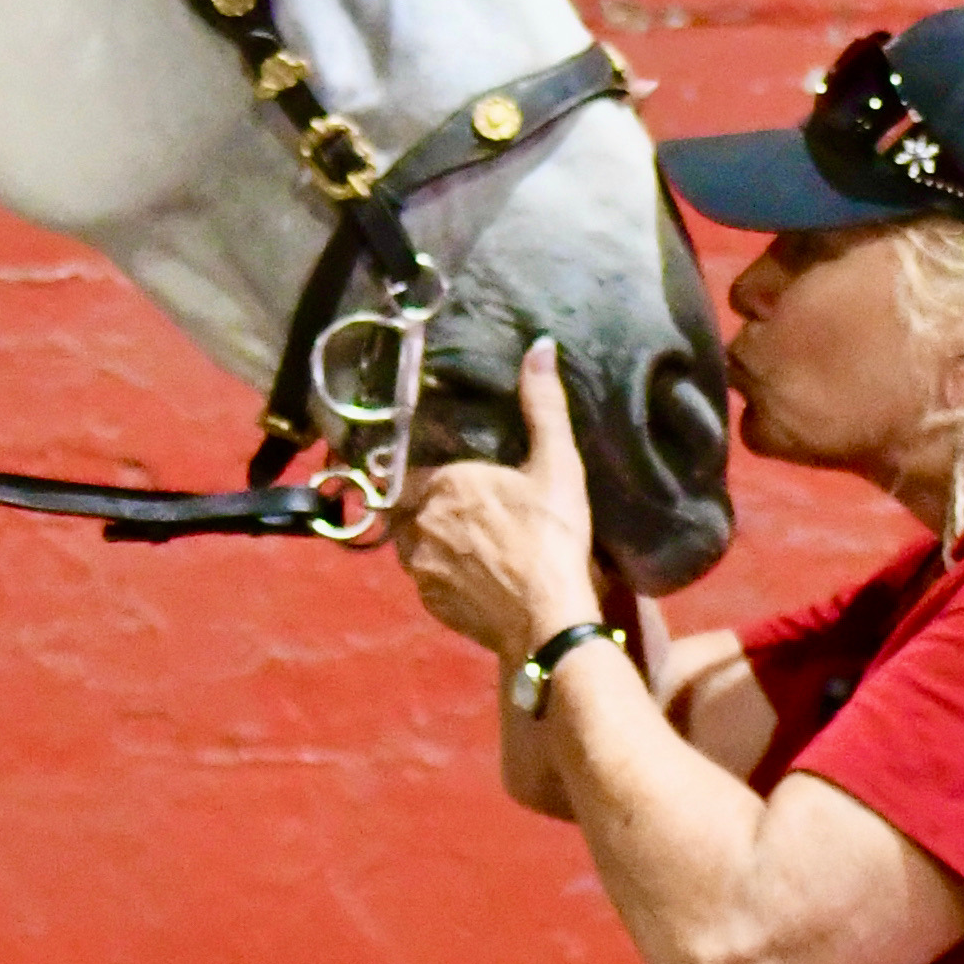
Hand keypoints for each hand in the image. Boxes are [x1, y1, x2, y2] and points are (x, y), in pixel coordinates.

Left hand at [397, 338, 601, 661]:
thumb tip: (538, 345)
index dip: (424, 474)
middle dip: (424, 506)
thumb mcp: (557, 465)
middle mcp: (418, 524)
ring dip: (428, 540)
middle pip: (406, 508)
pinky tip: (470, 575)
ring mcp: (420, 568)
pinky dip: (441, 575)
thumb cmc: (552, 535)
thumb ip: (544, 406)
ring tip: (463, 541)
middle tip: (458, 509)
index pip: (409, 471)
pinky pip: (425, 580)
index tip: (442, 476)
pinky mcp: (430, 604)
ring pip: (409, 545)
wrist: (550, 618)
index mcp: (442, 484)